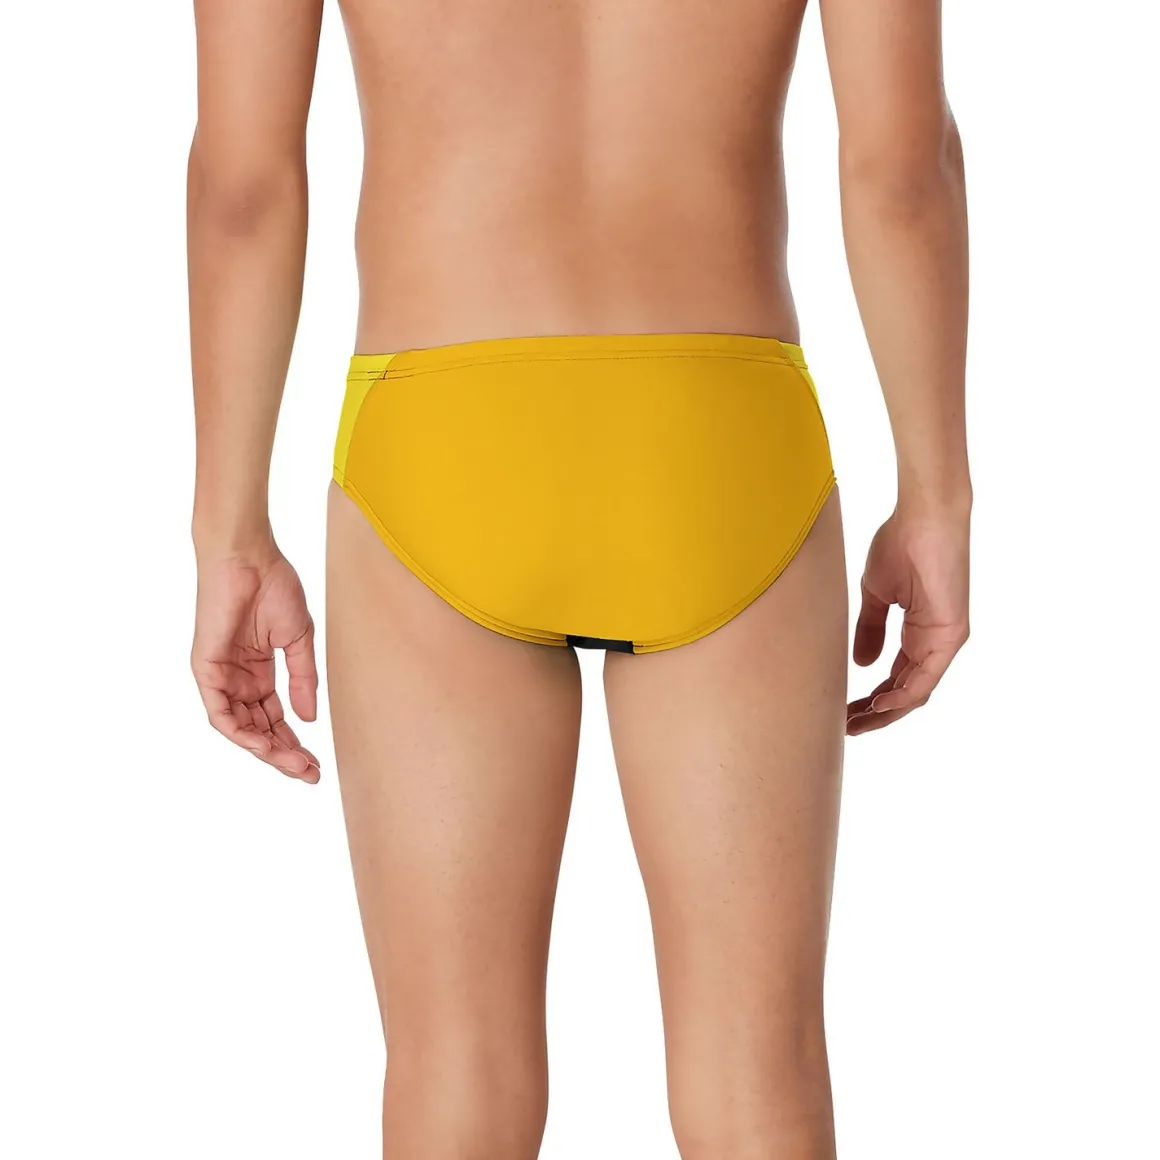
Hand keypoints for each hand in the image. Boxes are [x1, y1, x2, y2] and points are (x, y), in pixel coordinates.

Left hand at [191, 544, 320, 780]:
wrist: (248, 557)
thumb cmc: (274, 587)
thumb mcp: (298, 640)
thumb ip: (303, 679)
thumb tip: (309, 718)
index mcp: (259, 672)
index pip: (276, 718)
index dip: (295, 741)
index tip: (317, 762)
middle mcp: (238, 680)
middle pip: (260, 729)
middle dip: (284, 754)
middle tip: (309, 772)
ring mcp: (220, 676)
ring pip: (240, 728)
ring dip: (266, 750)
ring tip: (293, 764)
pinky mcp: (205, 669)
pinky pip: (219, 712)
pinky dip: (240, 732)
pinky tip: (263, 745)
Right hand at [847, 504, 969, 734]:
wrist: (923, 518)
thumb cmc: (901, 544)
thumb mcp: (876, 595)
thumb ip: (870, 629)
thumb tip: (861, 665)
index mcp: (919, 634)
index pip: (894, 679)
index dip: (869, 700)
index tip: (841, 711)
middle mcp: (934, 643)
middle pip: (904, 693)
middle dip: (874, 714)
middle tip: (844, 728)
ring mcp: (944, 642)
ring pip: (915, 692)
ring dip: (885, 712)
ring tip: (855, 723)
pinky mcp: (951, 636)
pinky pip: (926, 678)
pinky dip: (902, 695)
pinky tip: (879, 704)